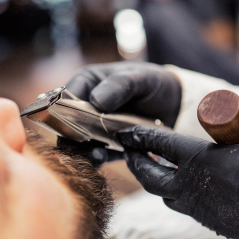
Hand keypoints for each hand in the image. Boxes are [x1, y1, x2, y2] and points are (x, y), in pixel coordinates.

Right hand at [59, 62, 181, 163]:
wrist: (174, 105)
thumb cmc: (154, 83)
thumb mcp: (141, 78)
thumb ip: (120, 85)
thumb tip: (96, 100)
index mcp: (88, 83)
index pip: (65, 97)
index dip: (64, 111)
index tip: (73, 124)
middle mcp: (86, 106)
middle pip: (67, 123)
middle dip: (73, 136)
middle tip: (84, 145)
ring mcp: (95, 127)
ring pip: (79, 142)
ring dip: (84, 150)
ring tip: (97, 154)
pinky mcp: (106, 145)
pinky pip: (95, 154)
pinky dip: (96, 159)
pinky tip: (102, 160)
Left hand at [116, 98, 238, 238]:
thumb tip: (227, 106)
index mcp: (203, 161)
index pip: (160, 144)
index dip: (139, 135)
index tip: (124, 131)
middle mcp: (195, 189)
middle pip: (151, 177)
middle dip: (136, 161)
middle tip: (129, 150)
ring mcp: (204, 211)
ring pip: (165, 196)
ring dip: (154, 179)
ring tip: (153, 166)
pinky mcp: (216, 224)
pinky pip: (184, 207)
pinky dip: (174, 193)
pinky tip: (184, 185)